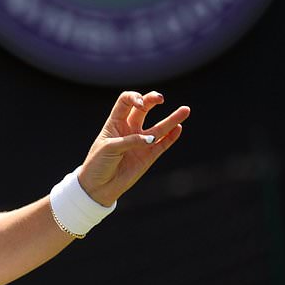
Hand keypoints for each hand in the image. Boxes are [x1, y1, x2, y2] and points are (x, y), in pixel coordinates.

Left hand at [78, 91, 189, 206]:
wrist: (98, 187)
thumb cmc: (98, 163)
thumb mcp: (109, 148)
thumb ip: (130, 141)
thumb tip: (151, 139)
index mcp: (115, 123)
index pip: (126, 102)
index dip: (134, 98)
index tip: (139, 104)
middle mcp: (129, 129)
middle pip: (144, 108)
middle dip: (152, 100)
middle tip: (160, 98)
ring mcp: (140, 142)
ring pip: (159, 127)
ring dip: (173, 119)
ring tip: (186, 110)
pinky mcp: (148, 156)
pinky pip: (163, 143)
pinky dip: (172, 136)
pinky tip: (179, 128)